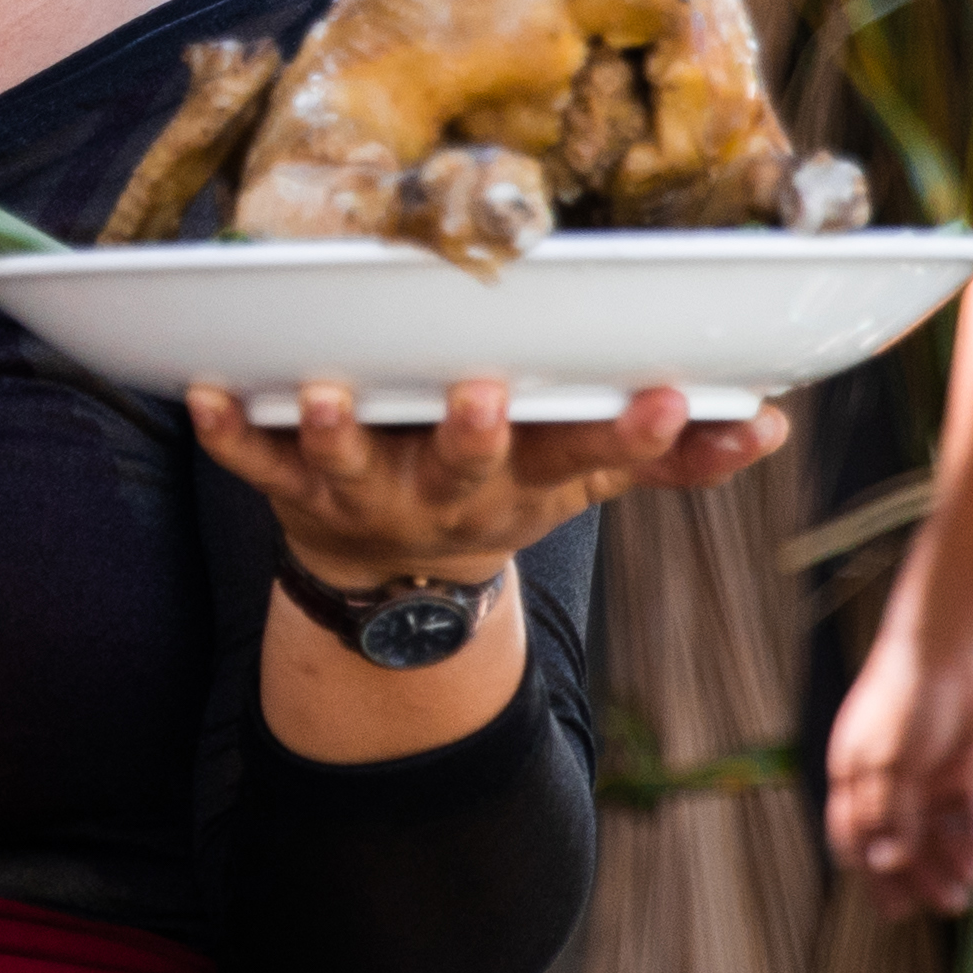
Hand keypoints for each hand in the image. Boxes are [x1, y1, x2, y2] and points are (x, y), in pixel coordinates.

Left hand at [181, 374, 791, 598]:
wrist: (392, 581)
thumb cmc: (499, 489)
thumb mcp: (584, 478)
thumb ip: (670, 454)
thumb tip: (769, 424)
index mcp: (530, 483)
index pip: (594, 460)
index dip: (634, 436)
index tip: (669, 395)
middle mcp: (449, 495)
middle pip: (467, 468)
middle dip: (475, 434)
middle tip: (485, 393)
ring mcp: (366, 493)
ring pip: (350, 465)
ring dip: (335, 431)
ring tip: (323, 394)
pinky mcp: (292, 489)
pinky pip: (253, 462)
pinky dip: (227, 432)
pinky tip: (204, 391)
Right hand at [825, 622, 972, 914]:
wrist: (947, 645)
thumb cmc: (904, 699)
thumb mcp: (890, 764)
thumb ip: (890, 817)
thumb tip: (883, 866)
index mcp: (856, 779)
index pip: (859, 841)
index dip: (875, 878)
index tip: (898, 912)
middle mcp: (889, 780)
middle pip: (905, 841)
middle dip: (926, 875)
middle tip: (953, 904)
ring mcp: (926, 771)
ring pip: (940, 828)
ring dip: (957, 855)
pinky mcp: (962, 760)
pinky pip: (970, 805)